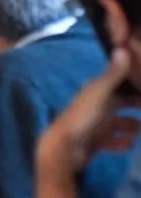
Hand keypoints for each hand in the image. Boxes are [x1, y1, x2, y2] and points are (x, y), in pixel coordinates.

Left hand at [39, 47, 131, 171]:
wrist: (64, 148)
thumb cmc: (82, 118)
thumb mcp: (99, 94)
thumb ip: (112, 74)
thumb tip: (123, 48)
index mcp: (95, 93)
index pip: (117, 84)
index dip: (132, 84)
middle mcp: (95, 107)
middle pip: (120, 104)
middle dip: (135, 105)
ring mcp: (95, 126)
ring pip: (119, 123)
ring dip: (132, 126)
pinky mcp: (95, 143)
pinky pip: (113, 142)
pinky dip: (122, 143)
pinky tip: (130, 144)